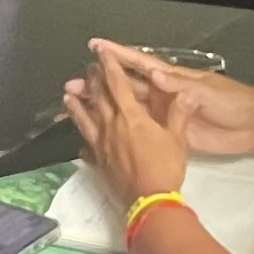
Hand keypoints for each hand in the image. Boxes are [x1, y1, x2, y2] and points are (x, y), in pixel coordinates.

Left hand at [64, 45, 191, 201]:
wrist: (149, 200)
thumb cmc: (165, 167)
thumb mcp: (178, 138)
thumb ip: (178, 114)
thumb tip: (187, 93)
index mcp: (131, 116)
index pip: (117, 84)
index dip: (109, 66)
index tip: (101, 53)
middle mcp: (111, 126)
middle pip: (98, 98)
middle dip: (93, 81)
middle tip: (88, 68)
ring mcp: (101, 145)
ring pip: (84, 120)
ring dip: (75, 107)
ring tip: (67, 96)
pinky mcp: (98, 162)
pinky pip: (87, 148)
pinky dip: (82, 141)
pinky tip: (80, 141)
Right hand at [85, 39, 253, 156]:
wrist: (251, 126)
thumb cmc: (232, 101)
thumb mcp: (206, 91)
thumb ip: (179, 86)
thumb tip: (153, 75)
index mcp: (173, 77)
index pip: (140, 63)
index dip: (118, 54)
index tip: (96, 46)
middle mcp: (165, 92)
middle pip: (128, 86)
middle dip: (102, 83)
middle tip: (75, 84)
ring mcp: (166, 113)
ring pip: (131, 107)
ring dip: (107, 106)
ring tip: (82, 107)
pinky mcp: (171, 132)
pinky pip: (144, 128)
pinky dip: (125, 128)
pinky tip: (108, 131)